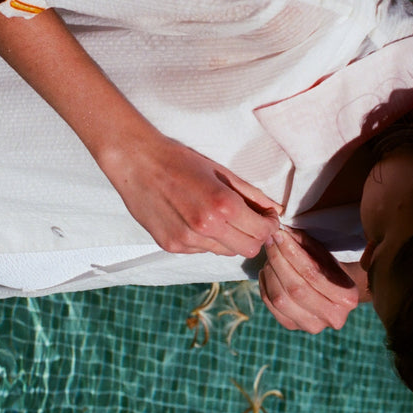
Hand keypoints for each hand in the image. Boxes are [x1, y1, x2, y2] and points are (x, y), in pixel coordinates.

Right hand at [99, 134, 280, 256]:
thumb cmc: (179, 161)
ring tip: (217, 218)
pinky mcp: (171, 246)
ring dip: (229, 239)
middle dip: (254, 236)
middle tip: (248, 221)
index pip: (262, 232)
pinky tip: (194, 219)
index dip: (269, 225)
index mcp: (223, 206)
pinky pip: (201, 250)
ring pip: (225, 252)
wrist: (137, 163)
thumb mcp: (221, 172)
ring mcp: (187, 240)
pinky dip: (206, 240)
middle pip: (248, 249)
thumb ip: (251, 194)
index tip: (266, 218)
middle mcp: (206, 227)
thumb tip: (276, 210)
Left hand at [259, 228, 359, 332]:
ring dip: (270, 273)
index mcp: (347, 297)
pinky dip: (264, 285)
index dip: (292, 253)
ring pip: (280, 299)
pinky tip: (267, 270)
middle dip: (278, 261)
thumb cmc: (330, 269)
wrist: (335, 294)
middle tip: (269, 241)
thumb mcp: (325, 254)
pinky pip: (271, 305)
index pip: (313, 274)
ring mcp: (312, 326)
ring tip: (269, 255)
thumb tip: (282, 232)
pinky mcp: (293, 327)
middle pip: (295, 288)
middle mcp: (332, 317)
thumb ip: (306, 243)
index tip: (279, 234)